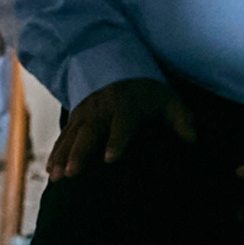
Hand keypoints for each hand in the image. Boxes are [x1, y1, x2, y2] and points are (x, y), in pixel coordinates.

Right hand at [48, 76, 193, 178]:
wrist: (120, 68)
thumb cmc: (149, 93)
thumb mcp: (169, 100)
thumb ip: (182, 119)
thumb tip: (193, 141)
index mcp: (126, 104)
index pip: (121, 124)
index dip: (116, 141)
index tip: (110, 160)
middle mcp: (102, 108)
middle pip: (90, 132)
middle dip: (79, 153)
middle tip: (73, 173)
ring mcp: (85, 112)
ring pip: (72, 135)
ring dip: (62, 155)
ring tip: (57, 176)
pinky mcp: (76, 117)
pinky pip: (63, 136)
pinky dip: (55, 152)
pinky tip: (50, 170)